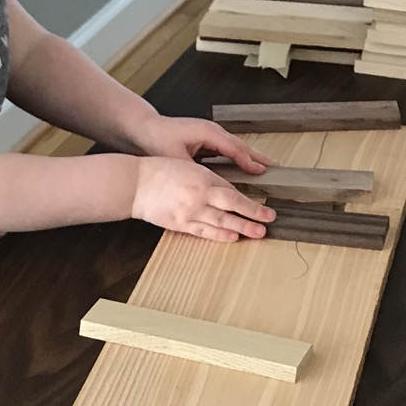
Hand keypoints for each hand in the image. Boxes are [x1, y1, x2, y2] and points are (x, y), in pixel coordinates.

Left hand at [128, 111, 269, 176]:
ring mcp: (212, 133)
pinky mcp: (209, 139)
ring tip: (267, 168)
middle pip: (241, 146)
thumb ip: (195, 170)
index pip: (234, 148)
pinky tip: (247, 167)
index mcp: (207, 132)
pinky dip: (241, 157)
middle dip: (258, 157)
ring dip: (252, 158)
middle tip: (275, 169)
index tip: (261, 172)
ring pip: (237, 147)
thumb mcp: (176, 158)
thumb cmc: (158, 140)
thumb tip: (209, 184)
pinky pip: (229, 149)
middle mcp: (213, 131)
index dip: (248, 161)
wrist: (146, 128)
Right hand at [130, 156, 273, 242]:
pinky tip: (232, 237)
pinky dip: (219, 235)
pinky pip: (204, 231)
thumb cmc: (159, 171)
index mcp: (202, 177)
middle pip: (231, 205)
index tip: (264, 208)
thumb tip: (228, 193)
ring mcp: (189, 210)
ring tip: (257, 232)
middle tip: (269, 220)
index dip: (249, 202)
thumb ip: (208, 180)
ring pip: (221, 221)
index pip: (232, 191)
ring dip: (241, 228)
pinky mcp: (180, 223)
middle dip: (252, 214)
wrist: (135, 184)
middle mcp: (198, 194)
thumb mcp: (189, 167)